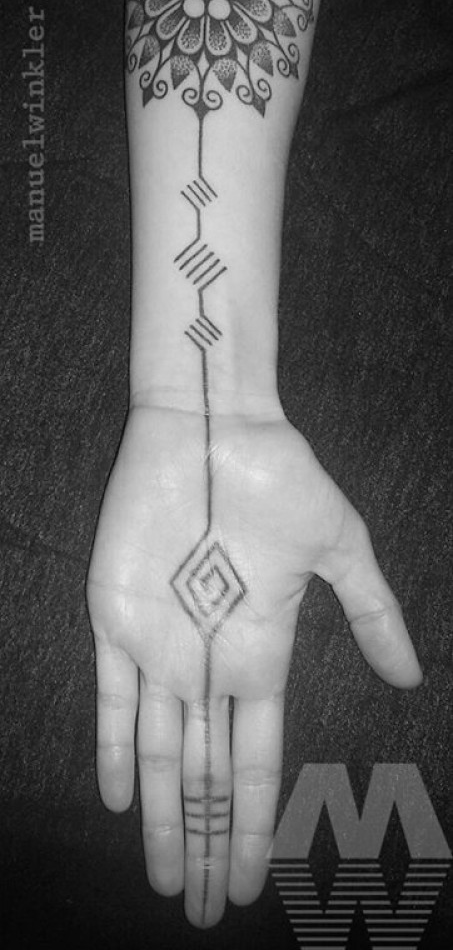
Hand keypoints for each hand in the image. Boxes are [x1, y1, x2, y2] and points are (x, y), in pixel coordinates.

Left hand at [86, 404, 421, 926]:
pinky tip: (121, 800)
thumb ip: (371, 613)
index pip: (255, 761)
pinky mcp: (115, 616)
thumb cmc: (281, 478)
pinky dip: (112, 749)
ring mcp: (159, 644)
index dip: (252, 824)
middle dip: (206, 843)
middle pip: (204, 776)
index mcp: (262, 653)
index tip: (252, 881)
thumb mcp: (341, 548)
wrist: (214, 423)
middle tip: (201, 912)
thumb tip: (414, 679)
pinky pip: (109, 698)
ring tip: (167, 879)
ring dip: (162, 819)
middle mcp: (208, 662)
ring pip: (156, 752)